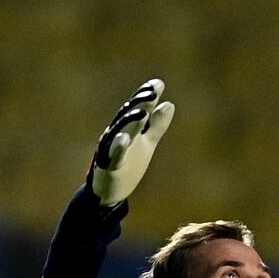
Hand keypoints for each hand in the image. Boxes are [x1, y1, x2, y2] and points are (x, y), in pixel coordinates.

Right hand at [88, 78, 175, 206]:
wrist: (109, 193)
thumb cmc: (128, 165)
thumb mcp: (147, 143)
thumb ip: (157, 125)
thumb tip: (170, 104)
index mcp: (128, 129)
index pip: (137, 108)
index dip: (146, 96)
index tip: (158, 84)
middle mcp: (117, 135)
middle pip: (128, 115)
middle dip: (140, 103)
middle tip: (152, 93)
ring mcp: (111, 150)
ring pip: (119, 131)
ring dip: (129, 121)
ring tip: (142, 112)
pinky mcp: (109, 167)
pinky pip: (113, 155)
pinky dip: (118, 146)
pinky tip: (124, 138)